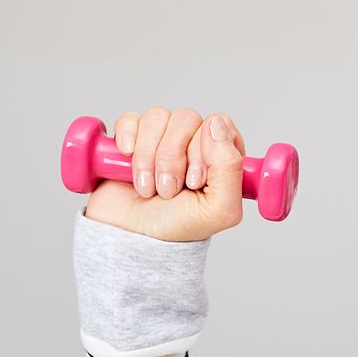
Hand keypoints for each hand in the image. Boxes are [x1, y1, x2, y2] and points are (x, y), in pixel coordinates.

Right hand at [82, 106, 247, 241]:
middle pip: (187, 118)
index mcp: (222, 155)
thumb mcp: (219, 209)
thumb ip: (231, 168)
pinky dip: (128, 140)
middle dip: (172, 158)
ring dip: (148, 157)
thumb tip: (216, 126)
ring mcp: (163, 137)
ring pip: (158, 117)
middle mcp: (194, 141)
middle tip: (168, 190)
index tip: (194, 182)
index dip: (204, 151)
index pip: (219, 125)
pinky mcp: (132, 137)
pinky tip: (127, 161)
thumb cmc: (177, 226)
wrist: (131, 238)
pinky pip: (131, 119)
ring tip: (148, 188)